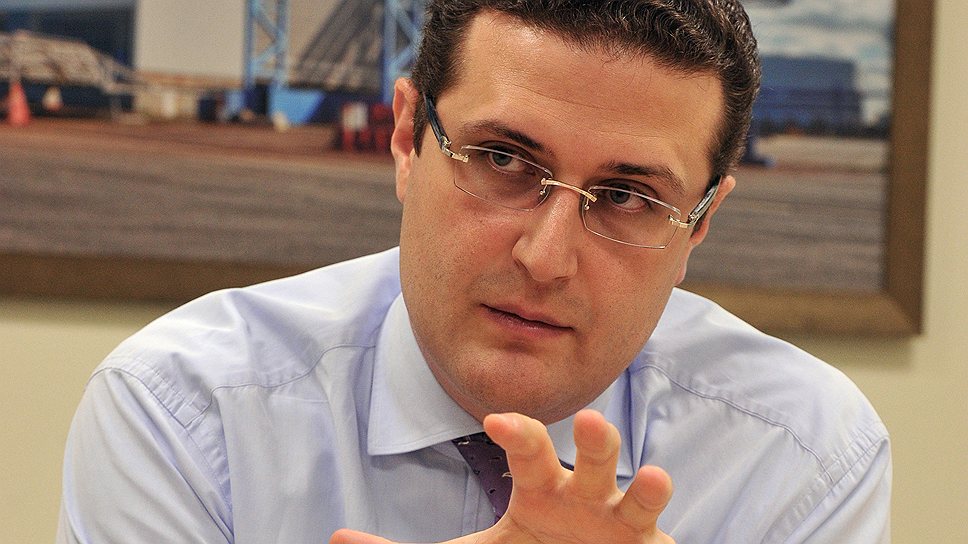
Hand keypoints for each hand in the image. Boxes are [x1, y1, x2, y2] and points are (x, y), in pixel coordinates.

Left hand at [330, 409, 674, 543]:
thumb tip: (337, 538)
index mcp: (538, 487)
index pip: (527, 448)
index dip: (516, 431)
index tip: (493, 420)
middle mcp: (583, 491)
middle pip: (589, 454)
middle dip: (591, 439)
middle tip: (587, 421)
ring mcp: (619, 518)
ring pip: (634, 489)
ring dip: (643, 482)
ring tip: (647, 475)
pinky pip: (658, 530)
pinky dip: (662, 522)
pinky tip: (664, 506)